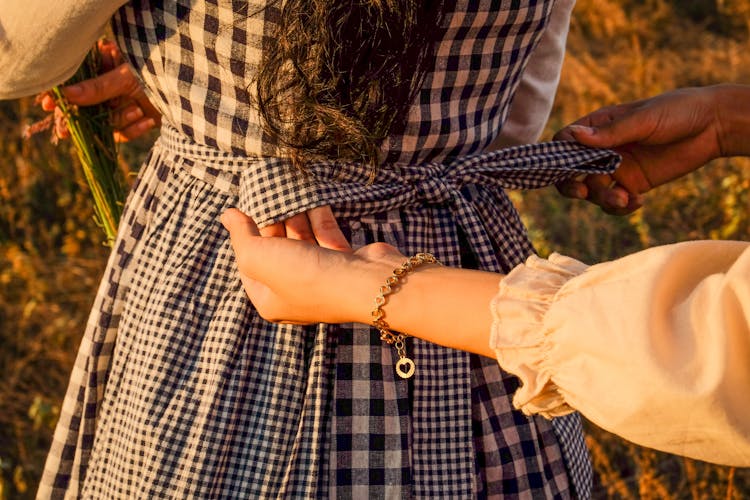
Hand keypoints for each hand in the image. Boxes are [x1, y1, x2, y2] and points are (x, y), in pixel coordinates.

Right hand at [40, 39, 160, 141]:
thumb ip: (98, 88)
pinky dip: (134, 129)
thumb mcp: (126, 79)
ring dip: (120, 119)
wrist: (189, 96)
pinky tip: (148, 120)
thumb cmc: (157, 76)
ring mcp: (123, 106)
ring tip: (137, 111)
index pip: (76, 83)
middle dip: (78, 118)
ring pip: (105, 122)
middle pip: (85, 107)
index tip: (48, 104)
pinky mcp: (135, 122)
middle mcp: (112, 89)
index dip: (61, 95)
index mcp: (107, 70)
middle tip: (63, 130)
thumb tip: (67, 94)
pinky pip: (123, 134)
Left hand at [221, 208, 401, 323]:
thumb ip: (241, 235)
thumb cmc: (306, 276)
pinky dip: (316, 214)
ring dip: (293, 214)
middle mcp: (295, 291)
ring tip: (285, 187)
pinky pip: (324, 233)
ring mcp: (321, 275)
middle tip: (265, 193)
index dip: (243, 238)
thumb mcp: (259, 258)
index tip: (242, 210)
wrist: (364, 283)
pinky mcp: (342, 259)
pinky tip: (309, 194)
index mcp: (271, 300)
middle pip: (275, 250)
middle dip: (271, 222)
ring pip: (300, 238)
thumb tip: (227, 215)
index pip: (249, 266)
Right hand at [553, 86, 730, 214]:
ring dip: (603, 199)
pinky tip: (637, 202)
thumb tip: (573, 136)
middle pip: (571, 172)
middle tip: (582, 193)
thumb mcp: (643, 120)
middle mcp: (603, 148)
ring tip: (624, 199)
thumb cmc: (677, 112)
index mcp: (599, 126)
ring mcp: (617, 168)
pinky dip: (620, 207)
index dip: (558, 157)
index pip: (565, 142)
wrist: (713, 127)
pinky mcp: (633, 184)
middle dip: (572, 186)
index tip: (564, 168)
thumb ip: (610, 133)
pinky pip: (615, 202)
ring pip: (593, 191)